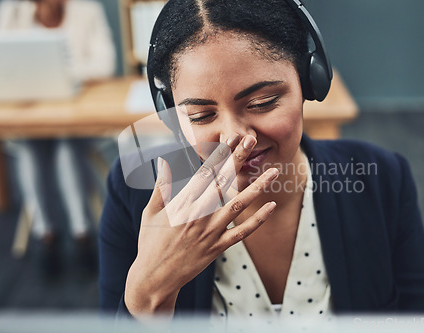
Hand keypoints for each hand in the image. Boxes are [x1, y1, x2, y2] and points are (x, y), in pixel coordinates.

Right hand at [124, 135, 278, 316]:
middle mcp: (198, 215)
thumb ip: (161, 186)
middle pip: (223, 182)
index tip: (231, 138)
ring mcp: (210, 233)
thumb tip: (164, 162)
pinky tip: (271, 206)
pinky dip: (257, 220)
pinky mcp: (217, 248)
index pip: (205, 172)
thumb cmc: (150, 243)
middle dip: (238, 159)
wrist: (154, 278)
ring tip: (273, 172)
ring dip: (257, 187)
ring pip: (237, 205)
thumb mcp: (150, 212)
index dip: (220, 153)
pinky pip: (241, 233)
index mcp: (181, 204)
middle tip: (251, 140)